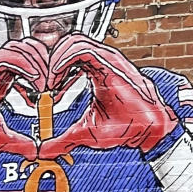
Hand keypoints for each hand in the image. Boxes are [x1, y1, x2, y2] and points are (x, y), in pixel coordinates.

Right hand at [0, 40, 47, 172]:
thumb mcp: (6, 140)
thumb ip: (23, 143)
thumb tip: (37, 151)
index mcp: (0, 83)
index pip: (24, 58)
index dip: (42, 66)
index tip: (52, 87)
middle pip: (22, 46)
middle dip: (43, 58)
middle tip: (53, 79)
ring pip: (15, 47)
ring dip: (35, 60)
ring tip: (45, 82)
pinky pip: (5, 57)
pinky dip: (25, 64)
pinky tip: (36, 82)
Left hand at [38, 36, 179, 159]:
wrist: (149, 130)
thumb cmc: (126, 126)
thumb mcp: (86, 132)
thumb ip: (63, 139)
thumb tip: (43, 151)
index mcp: (96, 69)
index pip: (68, 52)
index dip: (51, 67)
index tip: (44, 89)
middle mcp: (102, 60)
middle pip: (68, 41)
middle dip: (49, 60)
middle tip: (43, 85)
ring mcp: (107, 58)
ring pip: (73, 40)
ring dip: (54, 60)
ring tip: (49, 83)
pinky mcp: (111, 63)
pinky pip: (82, 49)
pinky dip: (64, 60)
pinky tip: (57, 80)